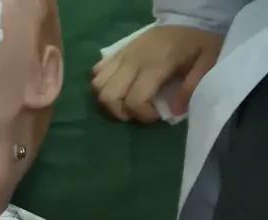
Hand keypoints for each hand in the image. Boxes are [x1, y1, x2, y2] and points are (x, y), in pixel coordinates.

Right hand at [92, 26, 223, 122]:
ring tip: (125, 102)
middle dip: (120, 112)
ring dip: (109, 100)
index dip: (142, 115)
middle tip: (136, 112)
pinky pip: (97, 71)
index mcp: (155, 65)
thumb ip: (191, 87)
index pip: (134, 100)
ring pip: (98, 85)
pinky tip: (118, 87)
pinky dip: (102, 84)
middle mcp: (133, 61)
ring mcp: (122, 55)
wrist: (188, 18)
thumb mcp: (207, 62)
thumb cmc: (198, 43)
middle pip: (109, 96)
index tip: (156, 115)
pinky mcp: (117, 52)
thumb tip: (174, 112)